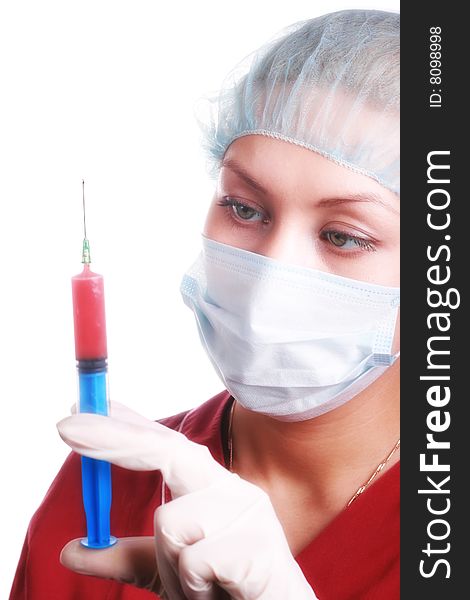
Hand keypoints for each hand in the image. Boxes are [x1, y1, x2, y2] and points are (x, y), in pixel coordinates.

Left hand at [57, 402, 317, 599]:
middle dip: (114, 438)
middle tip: (63, 425)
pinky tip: (221, 592)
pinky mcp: (257, 547)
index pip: (167, 447)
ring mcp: (248, 514)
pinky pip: (192, 562)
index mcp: (212, 489)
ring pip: (170, 524)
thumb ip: (126, 556)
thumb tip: (72, 549)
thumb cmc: (225, 589)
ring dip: (171, 568)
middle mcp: (232, 490)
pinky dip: (193, 588)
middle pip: (170, 452)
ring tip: (201, 587)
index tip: (85, 411)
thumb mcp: (166, 572)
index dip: (128, 426)